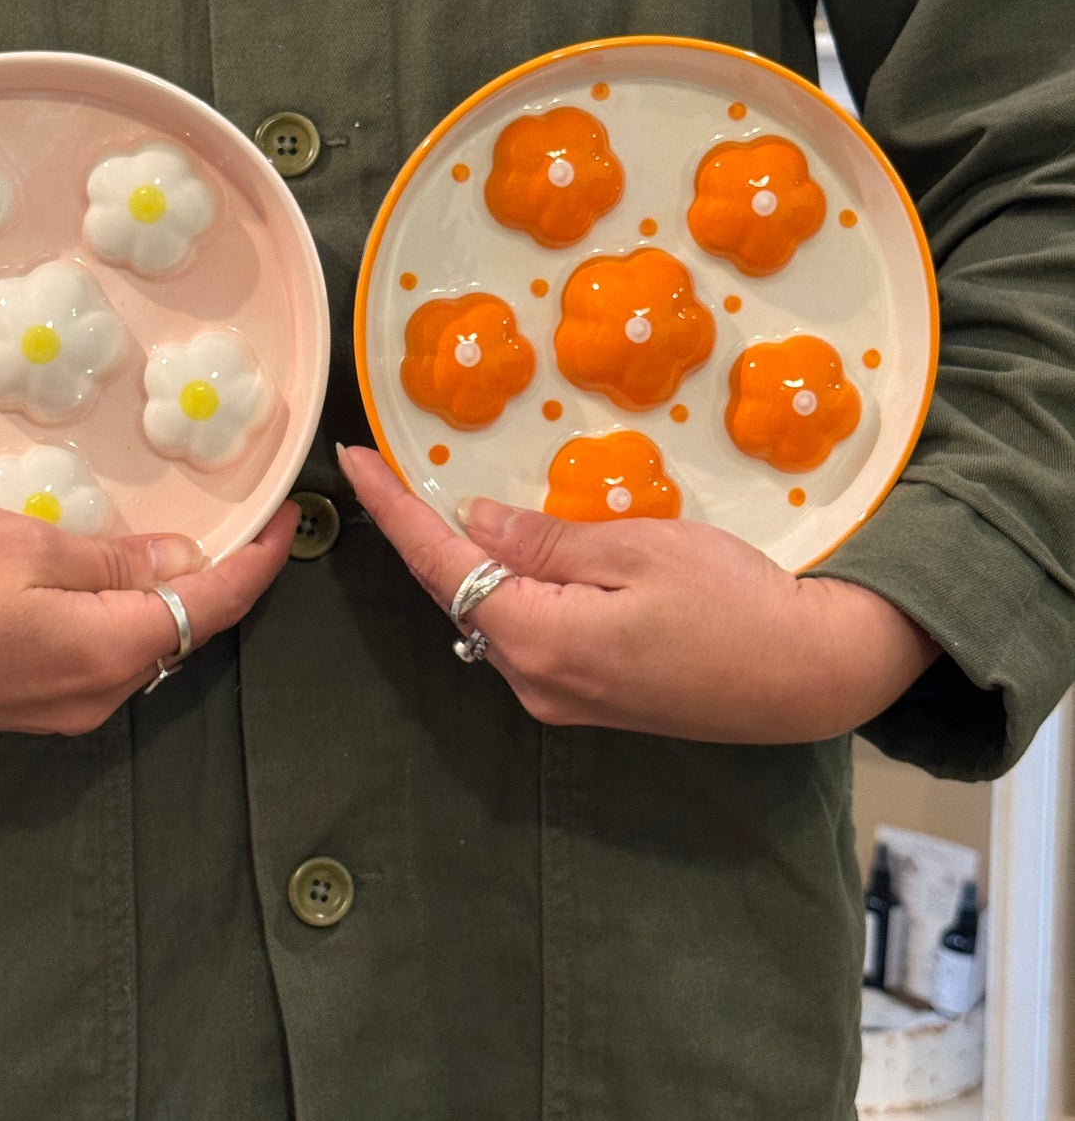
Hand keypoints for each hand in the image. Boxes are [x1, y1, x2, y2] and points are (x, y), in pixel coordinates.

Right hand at [0, 500, 299, 734]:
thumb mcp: (24, 545)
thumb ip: (114, 560)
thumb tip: (184, 559)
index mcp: (108, 650)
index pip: (214, 603)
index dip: (261, 560)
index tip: (290, 518)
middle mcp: (100, 695)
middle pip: (187, 629)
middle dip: (224, 577)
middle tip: (247, 521)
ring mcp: (65, 711)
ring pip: (149, 645)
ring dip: (177, 598)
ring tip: (191, 541)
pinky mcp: (33, 708)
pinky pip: (109, 659)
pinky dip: (132, 617)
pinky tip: (124, 581)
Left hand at [338, 445, 939, 743]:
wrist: (811, 676)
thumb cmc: (735, 601)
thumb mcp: (638, 547)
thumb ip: (545, 539)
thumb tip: (475, 521)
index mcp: (538, 639)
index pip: (439, 564)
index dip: (390, 509)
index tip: (351, 461)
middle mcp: (532, 681)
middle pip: (453, 594)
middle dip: (416, 533)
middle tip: (387, 472)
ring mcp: (559, 698)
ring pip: (484, 616)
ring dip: (457, 562)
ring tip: (433, 502)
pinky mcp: (585, 701)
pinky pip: (520, 634)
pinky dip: (499, 589)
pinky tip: (501, 554)